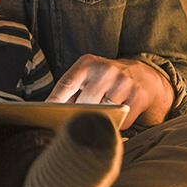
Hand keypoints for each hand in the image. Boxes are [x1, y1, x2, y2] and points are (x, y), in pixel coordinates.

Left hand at [47, 54, 173, 128]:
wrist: (141, 75)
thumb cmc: (103, 78)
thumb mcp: (85, 76)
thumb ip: (69, 91)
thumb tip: (50, 111)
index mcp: (88, 64)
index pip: (67, 84)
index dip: (55, 101)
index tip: (45, 114)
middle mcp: (106, 70)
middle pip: (85, 103)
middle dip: (78, 114)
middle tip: (75, 120)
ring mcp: (124, 83)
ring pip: (103, 112)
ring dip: (97, 118)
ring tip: (97, 115)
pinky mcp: (137, 97)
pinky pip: (120, 121)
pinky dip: (114, 123)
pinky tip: (115, 114)